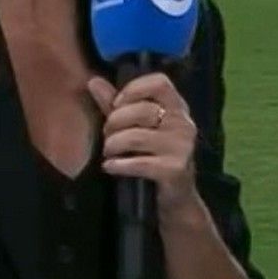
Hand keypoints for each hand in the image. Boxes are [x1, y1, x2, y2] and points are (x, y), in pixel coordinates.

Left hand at [88, 72, 200, 214]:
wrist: (176, 197)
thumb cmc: (153, 155)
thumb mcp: (136, 127)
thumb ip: (115, 105)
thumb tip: (93, 81)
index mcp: (177, 107)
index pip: (160, 82)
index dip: (134, 89)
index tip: (117, 104)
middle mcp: (184, 123)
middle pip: (142, 110)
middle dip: (115, 122)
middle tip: (107, 135)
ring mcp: (182, 147)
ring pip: (136, 137)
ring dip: (113, 145)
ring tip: (108, 153)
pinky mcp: (175, 169)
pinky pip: (139, 162)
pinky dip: (118, 165)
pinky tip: (109, 167)